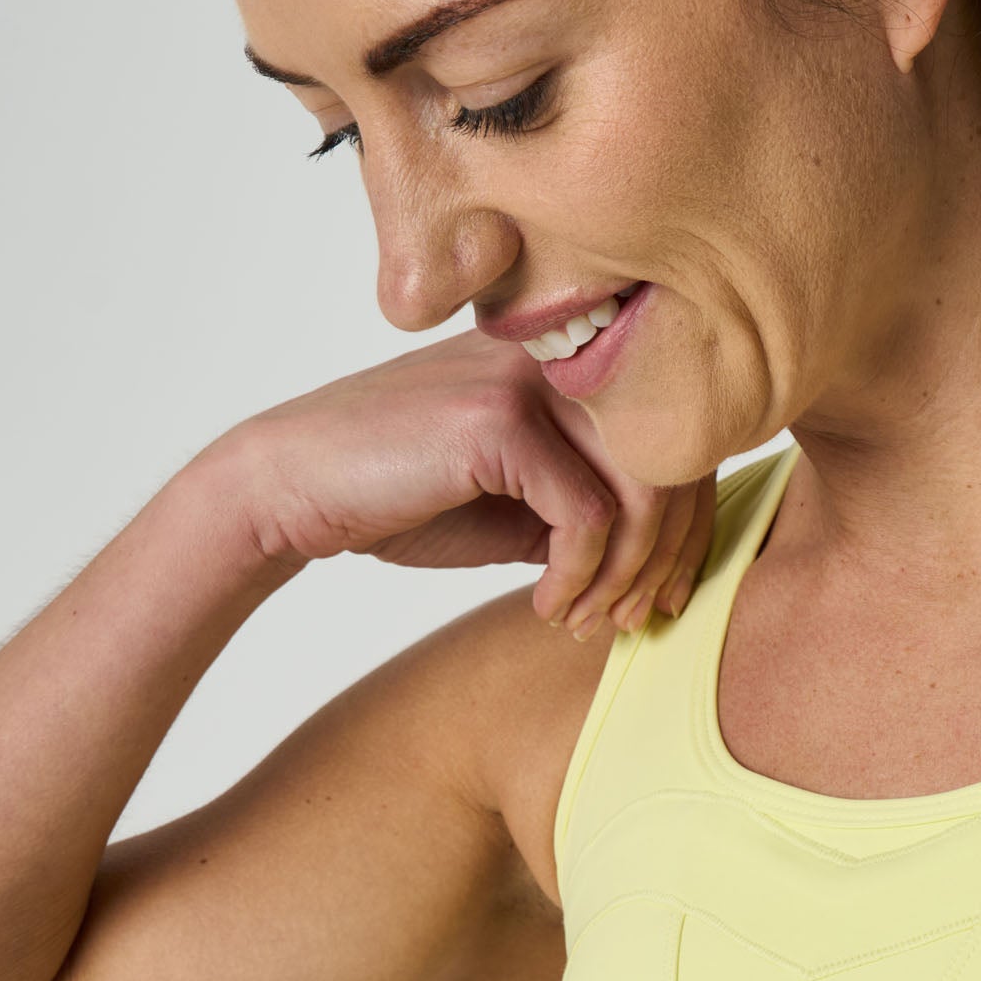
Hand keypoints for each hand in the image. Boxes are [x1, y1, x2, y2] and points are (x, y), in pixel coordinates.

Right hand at [193, 325, 716, 634]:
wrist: (292, 489)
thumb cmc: (401, 498)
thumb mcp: (519, 510)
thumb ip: (589, 512)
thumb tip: (671, 556)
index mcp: (567, 366)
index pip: (672, 442)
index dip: (687, 531)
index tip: (662, 601)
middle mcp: (557, 357)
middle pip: (674, 463)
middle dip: (669, 561)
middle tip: (637, 622)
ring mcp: (527, 379)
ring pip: (643, 490)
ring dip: (626, 577)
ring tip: (589, 620)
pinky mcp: (496, 418)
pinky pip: (587, 515)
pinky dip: (579, 578)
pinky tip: (548, 606)